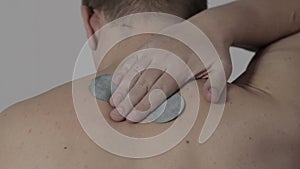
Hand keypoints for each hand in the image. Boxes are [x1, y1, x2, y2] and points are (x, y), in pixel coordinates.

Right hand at [109, 22, 231, 122]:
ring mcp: (155, 49)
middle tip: (116, 116)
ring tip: (112, 104)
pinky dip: (123, 71)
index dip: (146, 105)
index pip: (160, 89)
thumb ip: (218, 84)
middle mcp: (165, 57)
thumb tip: (210, 99)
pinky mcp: (151, 44)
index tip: (133, 118)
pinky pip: (134, 59)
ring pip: (135, 72)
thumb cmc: (213, 50)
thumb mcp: (223, 66)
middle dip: (129, 101)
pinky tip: (115, 83)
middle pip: (144, 83)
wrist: (207, 26)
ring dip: (123, 88)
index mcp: (182, 66)